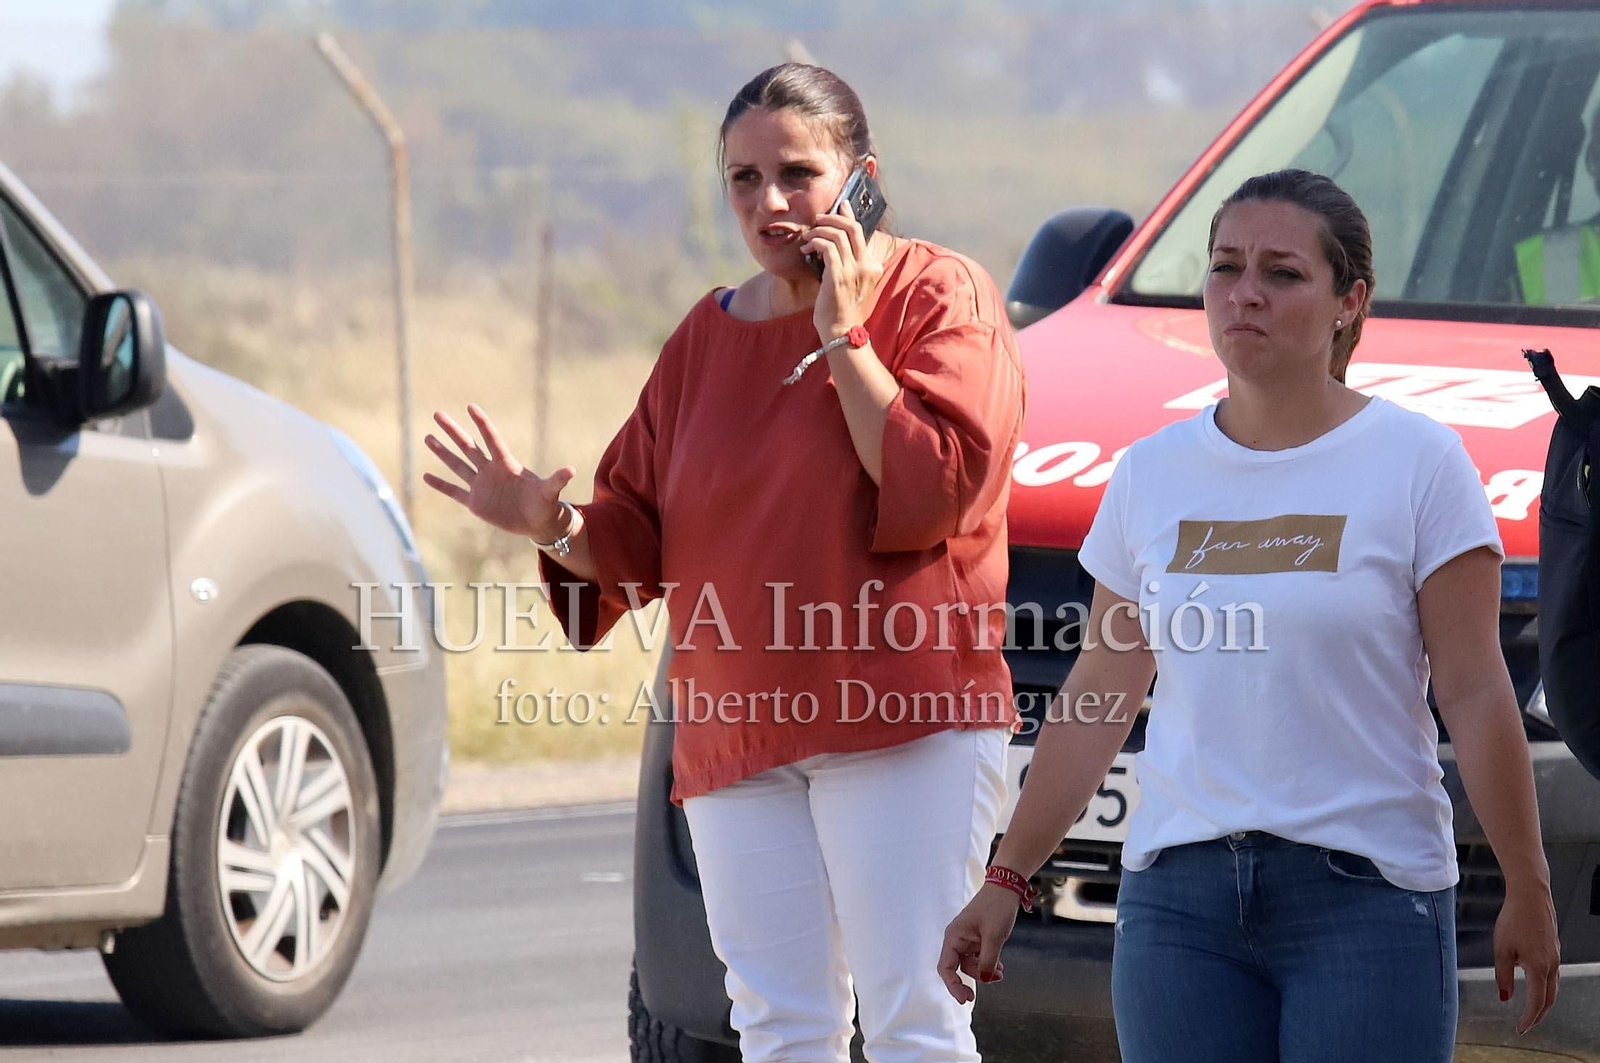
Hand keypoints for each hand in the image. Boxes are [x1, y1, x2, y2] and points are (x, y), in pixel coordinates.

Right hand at [423, 404, 574, 540]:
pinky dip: (441, 485)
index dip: (482, 423)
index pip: (491, 439)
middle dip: (453, 431)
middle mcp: (490, 471)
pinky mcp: (475, 503)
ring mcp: (481, 486)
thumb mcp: (549, 491)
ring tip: (427, 437)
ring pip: (457, 465)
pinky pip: (454, 492)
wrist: (537, 521)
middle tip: (437, 414)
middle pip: (468, 447)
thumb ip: (556, 480)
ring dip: (442, 453)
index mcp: (506, 464)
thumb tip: (572, 470)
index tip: (470, 406)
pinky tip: (425, 476)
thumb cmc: (545, 503)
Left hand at [803, 198, 884, 343]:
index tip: (840, 205)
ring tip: (808, 237)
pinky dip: (815, 243)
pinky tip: (806, 248)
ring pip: (837, 235)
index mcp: (873, 266)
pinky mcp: (839, 276)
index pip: (861, 232)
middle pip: (852, 227)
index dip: (849, 215)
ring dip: (819, 231)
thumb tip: (836, 238)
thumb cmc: (841, 307)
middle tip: (818, 219)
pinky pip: (827, 247)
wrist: (840, 330)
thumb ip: (848, 261)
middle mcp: (867, 265)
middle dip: (833, 217)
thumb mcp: (851, 281)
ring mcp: (854, 270)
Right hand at [937, 883, 1020, 1003]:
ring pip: (970, 964)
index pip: (946, 967)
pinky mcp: (977, 938)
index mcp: (954, 936)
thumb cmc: (996, 907)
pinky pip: (978, 957)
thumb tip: (984, 978)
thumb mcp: (994, 937)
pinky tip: (999, 967)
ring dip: (984, 971)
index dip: (953, 985)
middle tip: (984, 988)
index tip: (965, 999)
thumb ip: (988, 960)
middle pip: (958, 968)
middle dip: (973, 978)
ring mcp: (967, 939)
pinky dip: (988, 963)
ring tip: (1000, 972)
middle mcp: (957, 939)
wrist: (1006, 888)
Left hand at [1495, 881, 1559, 1033]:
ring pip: (1553, 987)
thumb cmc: (1514, 918)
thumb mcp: (1502, 949)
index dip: (1528, 1018)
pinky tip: (1535, 983)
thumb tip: (1505, 996)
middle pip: (1549, 999)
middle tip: (1526, 1024)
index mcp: (1539, 967)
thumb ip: (1503, 975)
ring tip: (1531, 1009)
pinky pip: (1552, 974)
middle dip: (1538, 1015)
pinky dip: (1545, 986)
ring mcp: (1555, 956)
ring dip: (1543, 1001)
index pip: (1537, 1002)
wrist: (1531, 896)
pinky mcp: (1554, 948)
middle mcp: (1552, 964)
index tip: (1519, 1028)